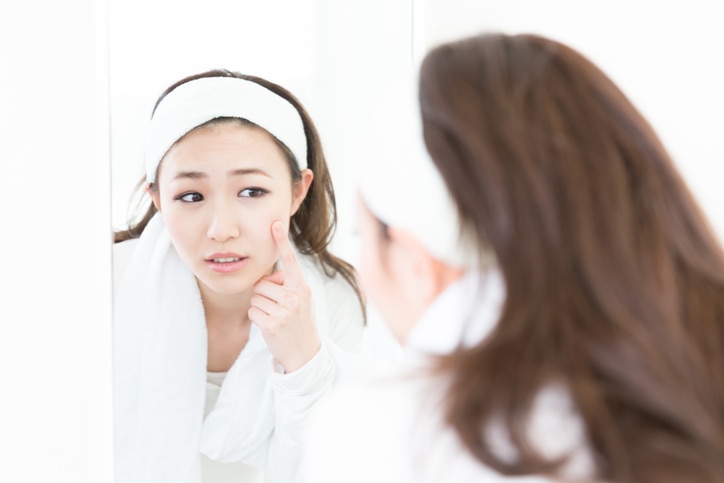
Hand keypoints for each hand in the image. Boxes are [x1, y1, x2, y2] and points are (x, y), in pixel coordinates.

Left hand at [249, 221, 320, 372]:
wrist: (305, 353)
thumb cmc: (299, 322)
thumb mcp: (301, 300)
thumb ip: (287, 286)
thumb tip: (266, 278)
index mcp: (302, 287)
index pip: (290, 260)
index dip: (281, 241)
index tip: (275, 224)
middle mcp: (295, 297)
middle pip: (262, 283)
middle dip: (264, 294)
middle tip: (276, 307)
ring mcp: (284, 311)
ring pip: (256, 297)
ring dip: (260, 307)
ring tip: (275, 317)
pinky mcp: (272, 324)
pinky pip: (252, 311)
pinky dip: (256, 318)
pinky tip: (269, 325)